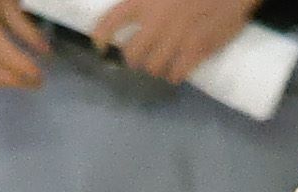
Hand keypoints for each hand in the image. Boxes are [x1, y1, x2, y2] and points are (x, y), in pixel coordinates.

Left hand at [93, 0, 261, 82]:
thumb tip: (134, 10)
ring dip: (154, 68)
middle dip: (133, 58)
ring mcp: (177, 37)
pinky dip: (174, 75)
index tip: (100, 45)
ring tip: (160, 63)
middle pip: (131, 54)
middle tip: (139, 57)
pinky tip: (176, 72)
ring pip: (153, 67)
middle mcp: (156, 21)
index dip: (100, 35)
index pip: (111, 21)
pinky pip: (176, 73)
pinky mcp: (198, 49)